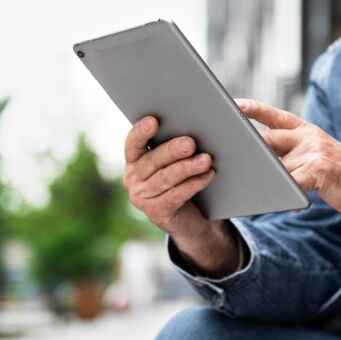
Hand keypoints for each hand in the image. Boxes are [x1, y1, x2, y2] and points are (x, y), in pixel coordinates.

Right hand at [123, 116, 238, 276]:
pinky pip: (176, 195)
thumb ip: (179, 144)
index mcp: (134, 159)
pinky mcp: (156, 211)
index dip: (141, 132)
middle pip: (153, 160)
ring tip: (205, 160)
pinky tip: (207, 175)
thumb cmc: (182, 180)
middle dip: (173, 150)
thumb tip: (207, 123)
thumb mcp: (175, 161)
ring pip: (166, 178)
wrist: (188, 218)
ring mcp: (142, 197)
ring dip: (187, 168)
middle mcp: (133, 178)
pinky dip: (194, 184)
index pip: (133, 143)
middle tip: (190, 143)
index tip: (153, 121)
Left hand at [237, 99, 340, 220]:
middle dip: (250, 144)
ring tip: (258, 185)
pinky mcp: (317, 171)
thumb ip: (293, 152)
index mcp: (308, 131)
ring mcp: (314, 152)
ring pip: (277, 165)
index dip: (255, 109)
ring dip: (269, 178)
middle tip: (229, 147)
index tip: (236, 105)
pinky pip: (291, 183)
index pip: (276, 116)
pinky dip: (287, 195)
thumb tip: (263, 159)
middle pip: (270, 137)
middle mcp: (309, 137)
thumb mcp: (318, 154)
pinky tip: (291, 204)